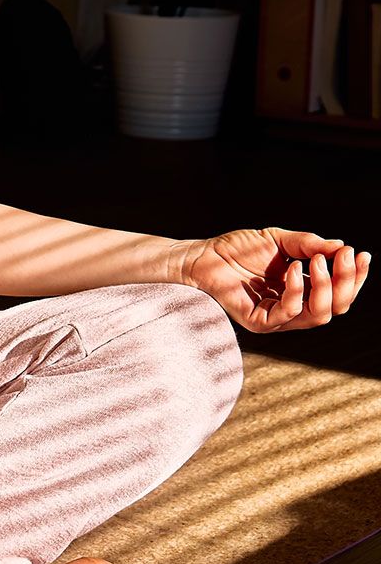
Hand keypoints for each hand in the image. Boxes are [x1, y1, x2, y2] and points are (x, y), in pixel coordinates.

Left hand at [182, 228, 369, 332]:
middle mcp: (293, 308)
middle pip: (336, 307)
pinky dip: (297, 290)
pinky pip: (289, 313)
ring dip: (325, 286)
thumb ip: (309, 244)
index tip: (361, 254)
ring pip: (319, 315)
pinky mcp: (259, 322)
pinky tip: (292, 270)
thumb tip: (342, 247)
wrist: (203, 254)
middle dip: (346, 281)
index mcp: (302, 292)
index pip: (339, 293)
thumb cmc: (238, 248)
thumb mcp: (280, 240)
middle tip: (344, 256)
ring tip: (316, 260)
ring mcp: (277, 318)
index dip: (354, 276)